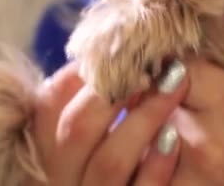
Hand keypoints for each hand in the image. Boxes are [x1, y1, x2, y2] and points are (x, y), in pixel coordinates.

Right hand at [32, 62, 188, 184]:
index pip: (49, 104)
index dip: (82, 73)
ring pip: (109, 162)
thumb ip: (94, 99)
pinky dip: (156, 165)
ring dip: (144, 119)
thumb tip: (111, 50)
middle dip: (117, 91)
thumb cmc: (116, 154)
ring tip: (175, 86)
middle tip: (152, 65)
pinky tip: (175, 140)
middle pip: (75, 129)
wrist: (136, 181)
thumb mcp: (94, 128)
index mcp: (48, 148)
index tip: (118, 53)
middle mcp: (62, 177)